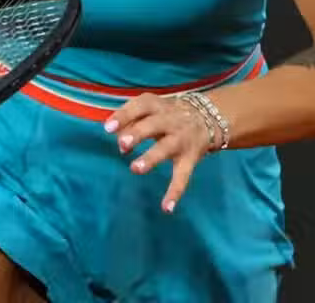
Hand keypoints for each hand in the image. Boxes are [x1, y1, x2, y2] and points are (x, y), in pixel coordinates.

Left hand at [104, 93, 214, 213]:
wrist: (207, 116)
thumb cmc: (166, 114)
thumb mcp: (152, 110)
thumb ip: (132, 122)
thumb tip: (120, 144)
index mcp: (157, 106)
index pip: (140, 106)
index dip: (123, 116)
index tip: (107, 128)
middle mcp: (170, 120)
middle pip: (153, 125)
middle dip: (138, 134)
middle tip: (122, 144)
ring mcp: (181, 140)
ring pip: (166, 148)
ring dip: (151, 158)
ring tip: (136, 169)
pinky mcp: (190, 158)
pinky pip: (183, 176)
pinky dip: (175, 192)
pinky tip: (167, 208)